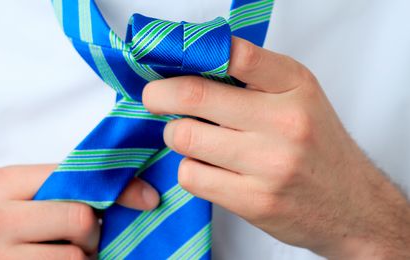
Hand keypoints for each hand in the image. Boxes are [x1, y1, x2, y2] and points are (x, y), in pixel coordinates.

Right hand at [0, 165, 159, 259]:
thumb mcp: (17, 201)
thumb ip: (61, 190)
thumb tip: (142, 195)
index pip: (73, 177)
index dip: (115, 189)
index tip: (147, 199)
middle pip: (81, 219)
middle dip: (91, 234)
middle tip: (79, 240)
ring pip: (76, 257)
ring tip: (58, 256)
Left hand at [143, 37, 409, 258]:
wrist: (352, 206)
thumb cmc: (318, 147)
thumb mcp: (299, 97)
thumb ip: (254, 78)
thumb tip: (192, 68)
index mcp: (294, 86)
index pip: (235, 55)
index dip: (191, 56)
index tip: (172, 66)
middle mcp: (284, 122)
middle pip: (195, 96)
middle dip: (160, 95)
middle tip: (155, 98)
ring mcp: (269, 164)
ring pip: (185, 137)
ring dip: (176, 135)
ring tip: (188, 135)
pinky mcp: (253, 201)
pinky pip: (191, 175)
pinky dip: (188, 168)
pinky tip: (205, 165)